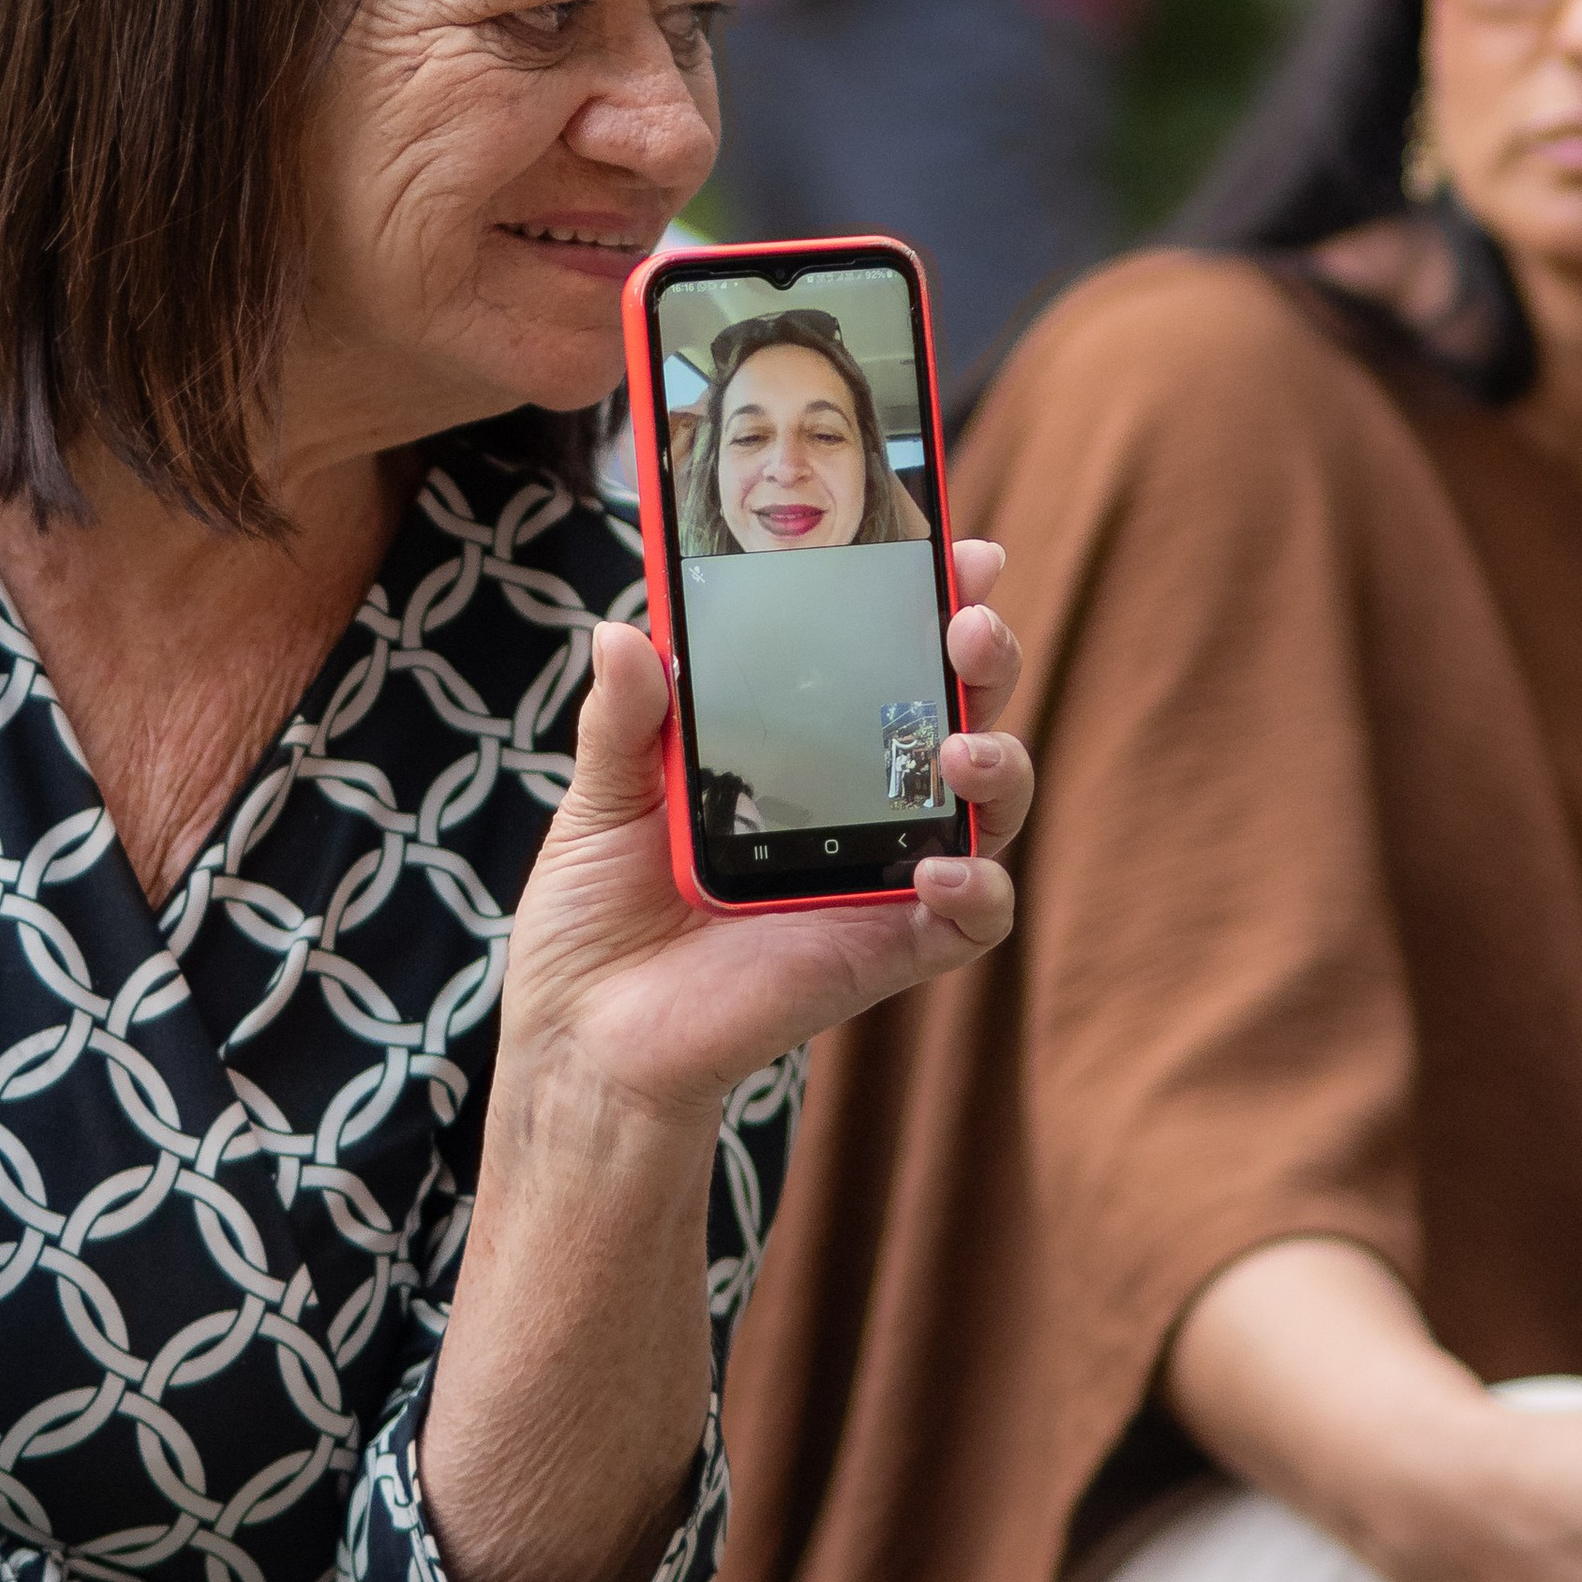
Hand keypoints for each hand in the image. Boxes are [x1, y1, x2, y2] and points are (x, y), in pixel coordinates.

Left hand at [502, 549, 1029, 1130]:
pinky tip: (939, 867)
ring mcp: (879, 871)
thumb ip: (623, 717)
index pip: (883, 651)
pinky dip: (977, 888)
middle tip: (971, 625)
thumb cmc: (597, 908)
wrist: (585, 1033)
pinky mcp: (884, 948)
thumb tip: (625, 634)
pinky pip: (971, 919)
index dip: (930, 597)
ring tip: (962, 748)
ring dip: (997, 762)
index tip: (954, 548)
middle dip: (984, 655)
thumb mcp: (600, 792)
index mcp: (798, 738)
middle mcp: (855, 795)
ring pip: (987, 804)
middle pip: (957, 709)